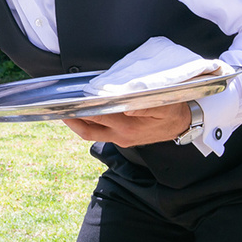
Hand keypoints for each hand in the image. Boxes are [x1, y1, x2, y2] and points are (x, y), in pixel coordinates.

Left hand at [62, 102, 190, 147]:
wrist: (184, 126)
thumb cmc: (173, 111)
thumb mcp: (164, 105)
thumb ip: (144, 105)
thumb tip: (126, 105)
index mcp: (128, 127)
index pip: (98, 116)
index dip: (82, 109)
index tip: (69, 102)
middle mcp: (121, 136)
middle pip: (88, 130)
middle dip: (72, 119)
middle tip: (57, 109)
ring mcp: (120, 139)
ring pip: (91, 133)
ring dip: (77, 123)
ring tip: (64, 111)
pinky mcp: (122, 139)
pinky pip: (99, 133)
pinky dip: (88, 124)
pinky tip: (83, 113)